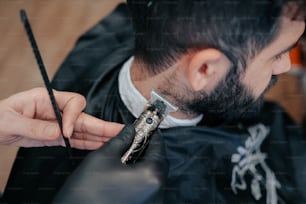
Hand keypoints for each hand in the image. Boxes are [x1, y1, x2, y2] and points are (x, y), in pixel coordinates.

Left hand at [0, 87, 122, 148]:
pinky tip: (99, 145)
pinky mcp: (56, 137)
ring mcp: (58, 124)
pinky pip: (75, 140)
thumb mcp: (11, 120)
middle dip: (101, 125)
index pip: (72, 103)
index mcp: (47, 99)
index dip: (73, 118)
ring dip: (99, 135)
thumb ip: (35, 126)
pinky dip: (88, 143)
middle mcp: (56, 110)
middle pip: (84, 116)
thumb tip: (58, 133)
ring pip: (83, 129)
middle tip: (118, 130)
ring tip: (116, 139)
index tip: (66, 132)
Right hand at [54, 125, 167, 203]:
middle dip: (148, 149)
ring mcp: (150, 200)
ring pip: (153, 175)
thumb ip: (121, 140)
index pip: (159, 147)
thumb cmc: (87, 192)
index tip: (146, 128)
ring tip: (128, 155)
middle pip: (158, 162)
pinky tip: (126, 171)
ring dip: (144, 162)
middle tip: (136, 139)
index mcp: (150, 176)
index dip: (152, 134)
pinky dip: (140, 176)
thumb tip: (129, 131)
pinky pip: (146, 186)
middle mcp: (155, 191)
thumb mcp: (103, 157)